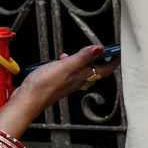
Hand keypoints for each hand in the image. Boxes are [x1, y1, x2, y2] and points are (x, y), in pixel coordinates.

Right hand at [0, 45, 119, 140]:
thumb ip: (82, 57)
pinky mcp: (58, 81)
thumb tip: (99, 49)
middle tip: (102, 49)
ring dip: (81, 59)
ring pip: (81, 69)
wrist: (28, 99)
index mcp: (83, 76)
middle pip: (95, 69)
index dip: (114, 60)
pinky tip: (59, 60)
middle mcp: (78, 80)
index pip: (106, 69)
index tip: (119, 51)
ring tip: (76, 52)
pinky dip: (67, 63)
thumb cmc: (45, 85)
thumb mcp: (66, 66)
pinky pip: (68, 70)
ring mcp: (68, 81)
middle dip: (99, 58)